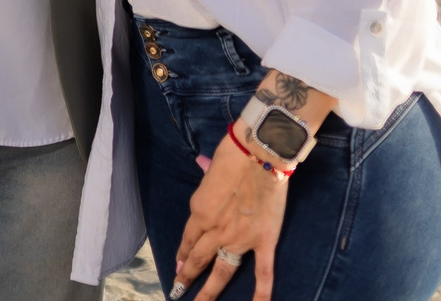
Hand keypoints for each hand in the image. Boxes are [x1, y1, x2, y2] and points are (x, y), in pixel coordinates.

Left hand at [172, 129, 286, 299]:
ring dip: (208, 291)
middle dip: (187, 277)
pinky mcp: (263, 241)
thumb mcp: (211, 167)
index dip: (182, 254)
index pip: (188, 239)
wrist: (259, 154)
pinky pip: (262, 273)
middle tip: (178, 291)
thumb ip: (207, 175)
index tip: (178, 266)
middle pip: (198, 259)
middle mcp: (214, 230)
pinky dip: (261, 293)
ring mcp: (238, 239)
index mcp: (199, 212)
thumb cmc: (234, 154)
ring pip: (221, 271)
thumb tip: (203, 166)